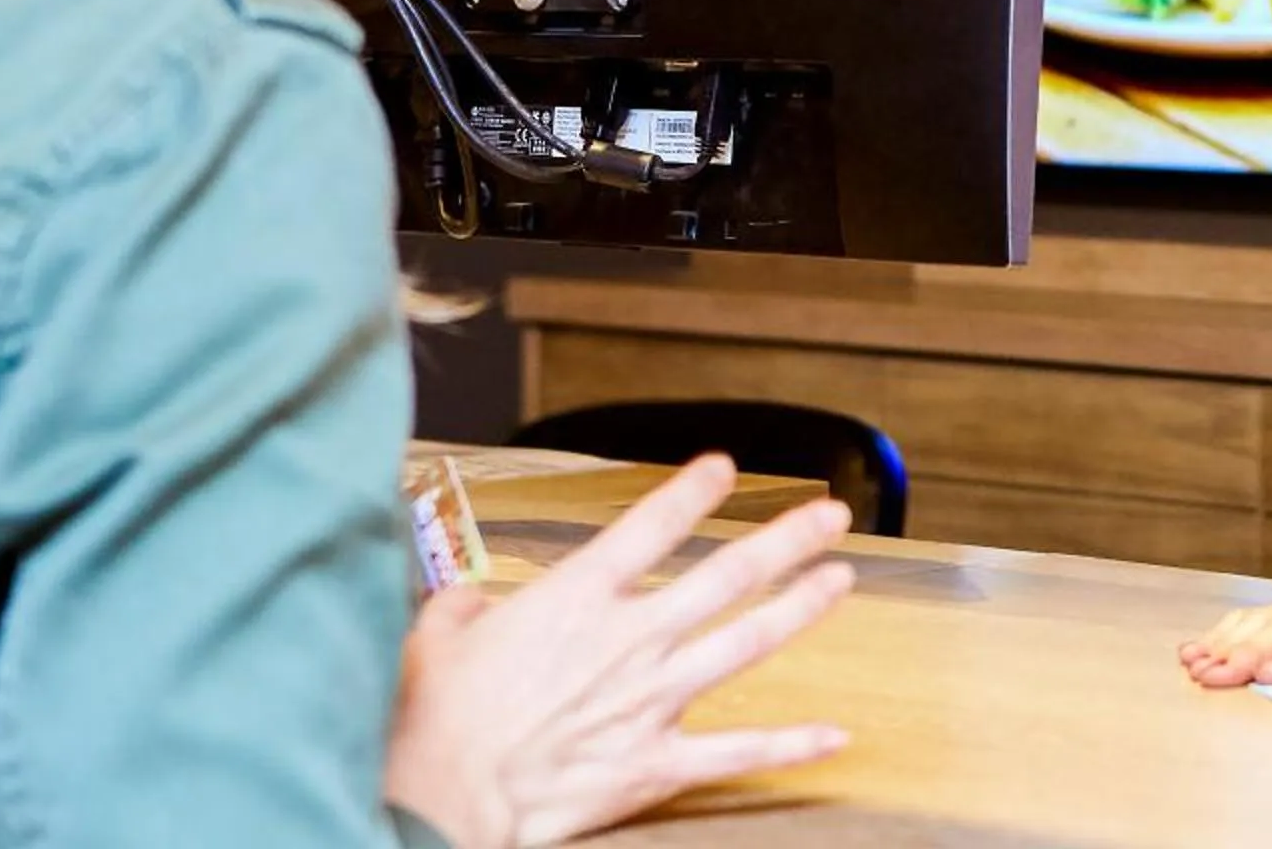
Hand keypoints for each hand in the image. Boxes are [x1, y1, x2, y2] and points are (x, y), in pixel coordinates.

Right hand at [383, 459, 856, 847]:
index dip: (694, 492)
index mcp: (575, 599)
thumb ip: (467, 607)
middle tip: (829, 516)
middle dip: (786, 541)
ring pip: (746, 644)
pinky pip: (736, 753)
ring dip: (799, 609)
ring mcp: (649, 702)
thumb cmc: (431, 724)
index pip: (651, 526)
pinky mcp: (654, 764)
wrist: (436, 803)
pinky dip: (789, 746)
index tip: (725, 468)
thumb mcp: (438, 637)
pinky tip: (833, 735)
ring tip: (840, 580)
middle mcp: (627, 641)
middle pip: (726, 576)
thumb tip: (474, 604)